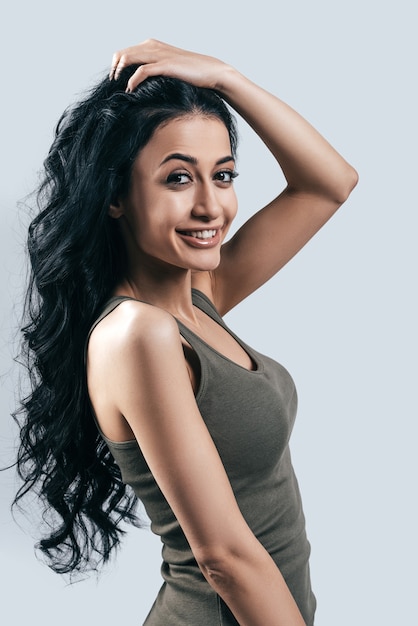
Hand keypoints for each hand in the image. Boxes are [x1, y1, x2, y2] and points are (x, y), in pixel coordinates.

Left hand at [110, 39, 232, 92]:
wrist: (210, 72)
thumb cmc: (191, 74)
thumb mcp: (168, 68)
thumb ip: (154, 70)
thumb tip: (141, 83)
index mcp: (151, 45)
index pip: (124, 52)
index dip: (116, 66)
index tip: (115, 82)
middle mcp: (152, 46)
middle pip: (122, 54)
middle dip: (114, 70)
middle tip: (113, 86)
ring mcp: (159, 55)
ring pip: (129, 59)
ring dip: (120, 74)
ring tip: (118, 88)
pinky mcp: (165, 65)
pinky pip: (142, 70)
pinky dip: (133, 80)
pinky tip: (130, 90)